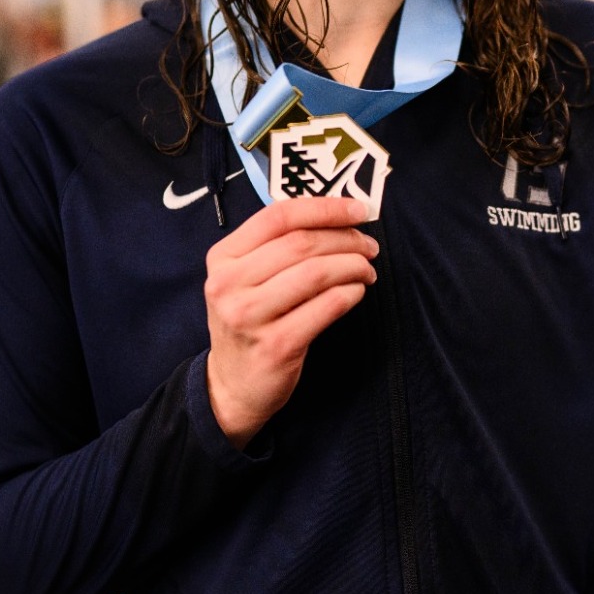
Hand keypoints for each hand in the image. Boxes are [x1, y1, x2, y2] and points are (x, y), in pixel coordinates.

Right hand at [203, 196, 377, 448]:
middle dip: (346, 239)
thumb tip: (339, 216)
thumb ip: (277, 246)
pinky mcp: (275, 346)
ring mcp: (249, 316)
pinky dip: (350, 293)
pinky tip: (357, 291)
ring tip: (367, 270)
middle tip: (369, 246)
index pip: (278, 216)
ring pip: (316, 273)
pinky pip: (326, 308)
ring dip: (353, 266)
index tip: (359, 210)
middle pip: (301, 243)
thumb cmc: (250, 321)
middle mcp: (229, 284)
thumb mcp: (245, 279)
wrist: (232, 386)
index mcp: (223, 258)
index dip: (325, 208)